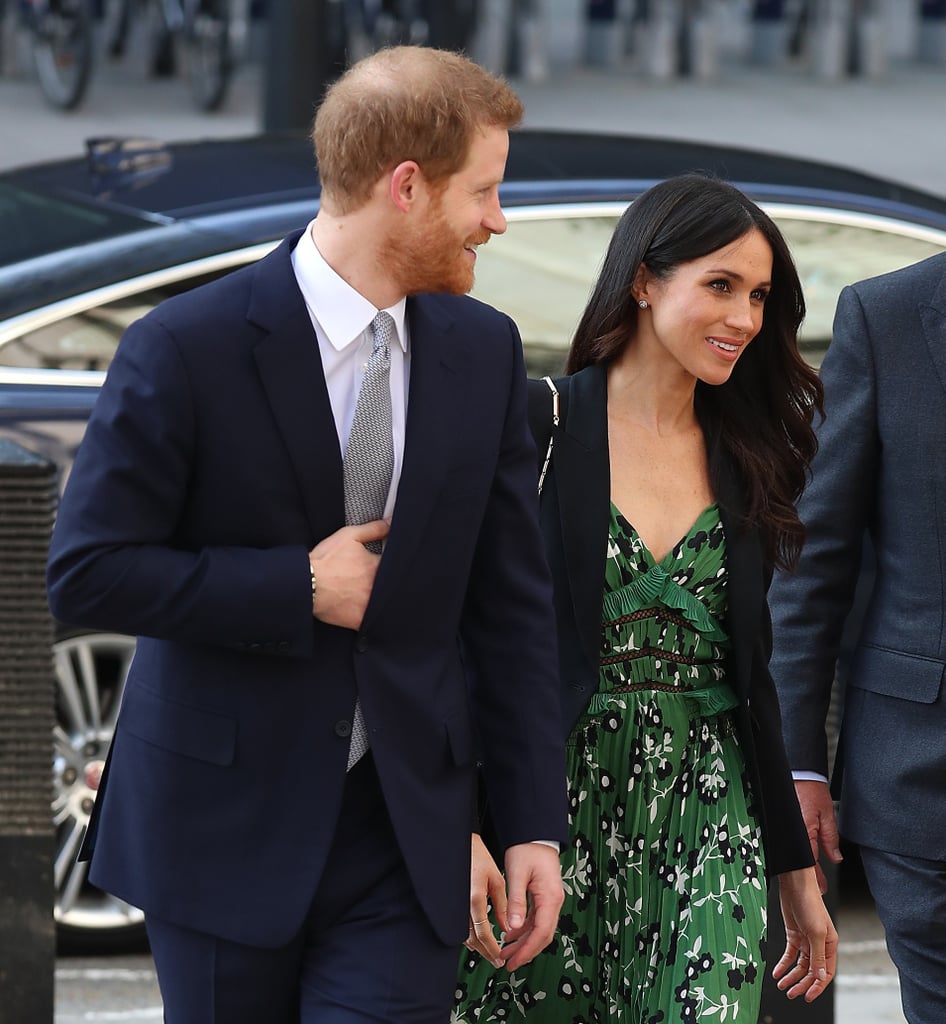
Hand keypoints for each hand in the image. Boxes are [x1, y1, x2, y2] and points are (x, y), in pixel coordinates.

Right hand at [309, 521, 389, 629]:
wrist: (305, 584)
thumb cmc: (325, 561)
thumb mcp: (350, 536)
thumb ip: (374, 529)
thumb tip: (392, 522)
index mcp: (378, 566)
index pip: (397, 565)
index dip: (396, 564)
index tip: (392, 565)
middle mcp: (378, 587)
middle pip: (394, 586)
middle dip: (392, 583)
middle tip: (384, 582)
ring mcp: (371, 606)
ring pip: (388, 605)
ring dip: (387, 600)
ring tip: (378, 597)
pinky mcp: (360, 621)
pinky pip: (376, 624)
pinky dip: (378, 621)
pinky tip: (375, 616)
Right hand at [464, 834, 506, 967]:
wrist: (455, 844)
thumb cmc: (476, 856)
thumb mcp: (496, 878)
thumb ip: (502, 905)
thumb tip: (507, 927)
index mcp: (474, 899)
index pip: (483, 932)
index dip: (492, 948)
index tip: (499, 958)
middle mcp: (461, 905)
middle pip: (471, 938)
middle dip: (485, 952)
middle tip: (496, 961)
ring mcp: (453, 905)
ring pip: (463, 934)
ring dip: (476, 946)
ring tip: (488, 952)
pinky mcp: (450, 904)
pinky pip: (458, 925)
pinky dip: (467, 935)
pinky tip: (475, 939)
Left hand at [497, 842, 563, 972]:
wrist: (535, 833)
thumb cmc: (526, 849)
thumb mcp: (517, 874)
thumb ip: (516, 902)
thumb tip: (513, 929)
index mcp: (550, 897)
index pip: (541, 932)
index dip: (527, 950)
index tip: (514, 962)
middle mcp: (555, 901)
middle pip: (543, 935)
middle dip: (526, 951)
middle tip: (508, 962)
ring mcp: (551, 899)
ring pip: (540, 929)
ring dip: (524, 942)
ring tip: (506, 951)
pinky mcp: (545, 896)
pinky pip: (537, 919)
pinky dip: (525, 929)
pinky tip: (511, 934)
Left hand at [772, 867, 837, 1001]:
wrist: (794, 884)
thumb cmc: (809, 903)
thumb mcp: (816, 932)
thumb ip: (818, 956)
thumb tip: (821, 976)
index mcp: (830, 945)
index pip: (826, 972)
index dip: (817, 986)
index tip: (807, 996)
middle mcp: (819, 945)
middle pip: (812, 971)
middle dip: (801, 983)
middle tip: (790, 993)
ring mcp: (805, 940)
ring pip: (800, 965)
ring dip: (791, 976)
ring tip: (782, 985)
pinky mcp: (793, 934)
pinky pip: (789, 954)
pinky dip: (783, 964)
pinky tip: (777, 972)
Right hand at [794, 780, 842, 892]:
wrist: (799, 773)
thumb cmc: (811, 789)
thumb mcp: (827, 816)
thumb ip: (830, 839)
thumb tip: (836, 858)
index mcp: (802, 834)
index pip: (809, 863)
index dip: (816, 879)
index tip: (821, 889)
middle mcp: (790, 834)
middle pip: (797, 862)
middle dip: (806, 876)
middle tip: (814, 888)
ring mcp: (783, 830)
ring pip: (790, 854)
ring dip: (798, 865)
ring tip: (806, 877)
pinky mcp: (780, 825)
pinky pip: (787, 843)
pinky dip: (792, 852)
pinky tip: (797, 857)